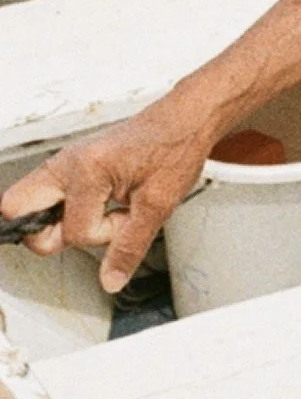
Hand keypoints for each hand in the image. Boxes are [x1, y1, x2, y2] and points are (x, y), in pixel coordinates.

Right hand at [3, 108, 215, 293]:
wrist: (185, 119)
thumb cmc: (175, 148)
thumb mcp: (159, 203)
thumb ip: (130, 246)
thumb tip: (110, 279)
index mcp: (88, 168)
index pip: (73, 231)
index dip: (101, 235)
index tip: (125, 219)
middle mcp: (67, 162)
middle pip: (16, 208)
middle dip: (46, 232)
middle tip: (87, 226)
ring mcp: (65, 162)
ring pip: (29, 204)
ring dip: (60, 221)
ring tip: (101, 210)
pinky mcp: (70, 166)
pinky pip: (49, 197)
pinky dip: (68, 209)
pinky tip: (99, 203)